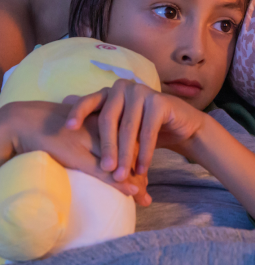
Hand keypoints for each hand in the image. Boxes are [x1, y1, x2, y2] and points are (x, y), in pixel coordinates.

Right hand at [0, 100, 149, 203]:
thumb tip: (104, 156)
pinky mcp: (78, 154)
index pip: (131, 140)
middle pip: (131, 151)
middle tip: (148, 194)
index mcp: (104, 120)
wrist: (25, 121)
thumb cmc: (51, 126)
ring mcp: (91, 141)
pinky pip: (103, 169)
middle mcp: (102, 129)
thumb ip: (92, 138)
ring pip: (121, 162)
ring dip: (135, 181)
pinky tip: (132, 191)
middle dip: (141, 174)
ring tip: (144, 198)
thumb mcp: (77, 129)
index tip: (144, 177)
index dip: (140, 159)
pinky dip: (119, 181)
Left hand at [63, 79, 204, 182]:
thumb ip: (97, 118)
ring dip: (126, 155)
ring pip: (128, 128)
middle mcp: (124, 87)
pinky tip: (142, 169)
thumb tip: (64, 102)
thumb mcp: (119, 125)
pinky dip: (144, 153)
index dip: (78, 113)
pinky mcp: (159, 101)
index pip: (89, 101)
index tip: (68, 129)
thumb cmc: (143, 127)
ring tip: (122, 177)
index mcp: (110, 92)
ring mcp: (142, 91)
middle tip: (105, 170)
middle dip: (107, 148)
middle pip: (109, 119)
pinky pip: (148, 131)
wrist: (180, 125)